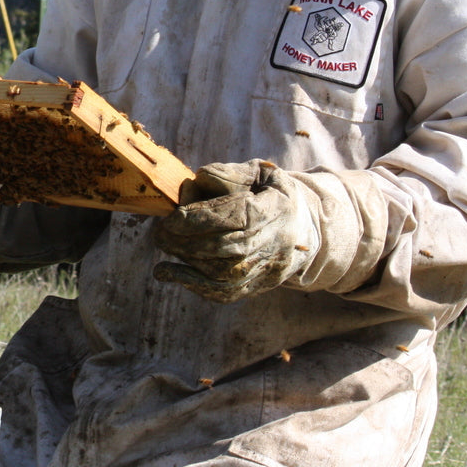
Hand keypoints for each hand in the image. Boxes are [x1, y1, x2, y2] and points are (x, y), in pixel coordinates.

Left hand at [151, 160, 319, 302]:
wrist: (306, 227)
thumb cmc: (271, 193)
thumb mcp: (259, 173)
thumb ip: (229, 174)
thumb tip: (196, 180)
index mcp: (277, 209)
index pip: (237, 217)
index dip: (201, 219)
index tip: (172, 218)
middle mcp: (276, 243)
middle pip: (228, 249)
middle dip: (187, 242)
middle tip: (160, 233)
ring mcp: (269, 269)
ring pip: (226, 275)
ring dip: (188, 264)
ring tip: (164, 248)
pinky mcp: (260, 286)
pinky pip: (227, 293)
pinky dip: (196, 286)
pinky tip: (172, 274)